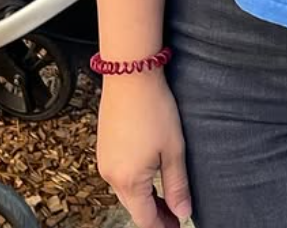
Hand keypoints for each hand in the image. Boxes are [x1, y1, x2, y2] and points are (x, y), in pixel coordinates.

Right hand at [96, 71, 192, 227]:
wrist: (130, 74)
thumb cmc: (154, 109)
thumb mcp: (173, 149)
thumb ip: (177, 185)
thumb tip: (183, 214)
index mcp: (128, 181)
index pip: (145, 218)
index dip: (163, 225)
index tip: (177, 225)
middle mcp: (110, 176)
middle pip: (133, 206)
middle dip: (154, 214)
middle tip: (175, 214)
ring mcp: (104, 160)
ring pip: (125, 191)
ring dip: (143, 197)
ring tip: (165, 195)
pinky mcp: (103, 146)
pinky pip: (118, 173)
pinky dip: (134, 181)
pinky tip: (148, 173)